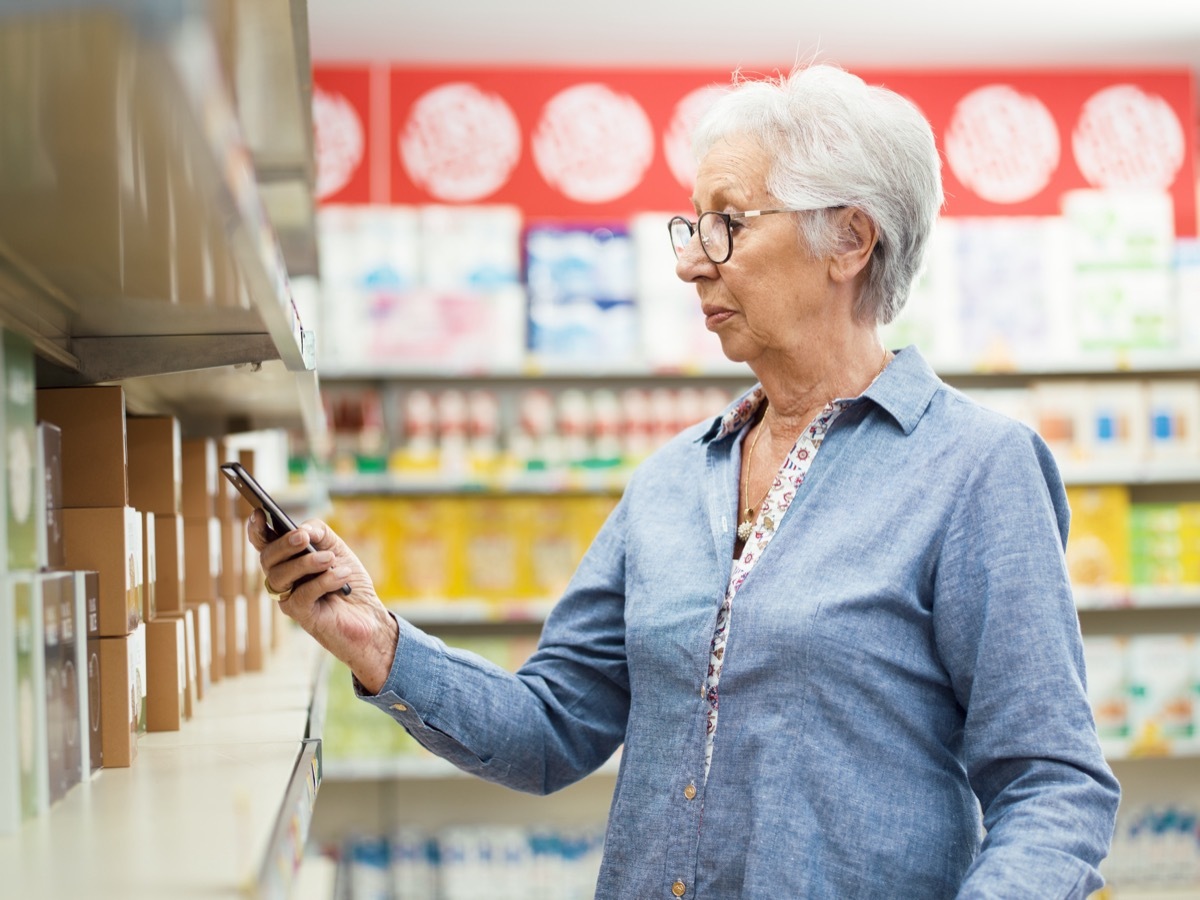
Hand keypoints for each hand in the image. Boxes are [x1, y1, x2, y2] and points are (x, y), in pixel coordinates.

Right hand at [247, 512, 397, 693]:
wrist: (368, 615)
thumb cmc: (348, 580)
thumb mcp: (336, 548)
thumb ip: (319, 533)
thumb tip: (302, 530)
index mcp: (287, 559)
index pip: (264, 543)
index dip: (256, 529)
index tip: (259, 512)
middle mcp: (282, 578)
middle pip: (267, 559)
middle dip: (283, 545)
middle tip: (302, 537)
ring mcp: (288, 598)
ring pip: (280, 577)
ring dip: (306, 564)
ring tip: (330, 559)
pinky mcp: (301, 615)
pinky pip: (302, 595)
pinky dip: (324, 581)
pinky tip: (342, 576)